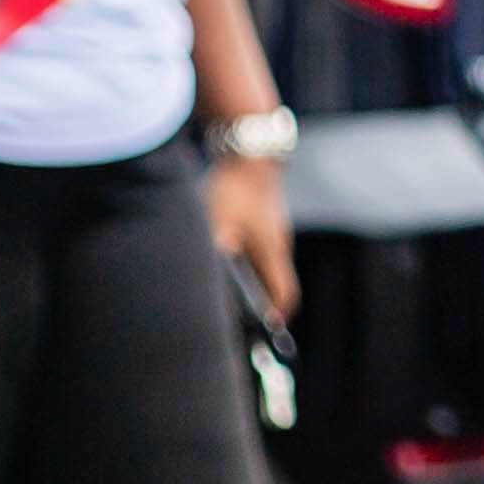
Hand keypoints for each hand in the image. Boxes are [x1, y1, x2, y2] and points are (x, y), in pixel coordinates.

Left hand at [207, 153, 295, 323]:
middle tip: (243, 318)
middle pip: (276, 282)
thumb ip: (211, 253)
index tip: (267, 330)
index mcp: (271, 253)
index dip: (277, 315)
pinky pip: (258, 248)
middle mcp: (277, 244)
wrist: (250, 154)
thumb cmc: (235, 191)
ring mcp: (272, 230)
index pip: (283, 294)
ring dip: (254, 280)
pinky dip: (246, 261)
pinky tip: (225, 258)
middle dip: (262, 302)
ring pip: (266, 265)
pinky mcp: (263, 220)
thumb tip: (201, 281)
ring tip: (230, 292)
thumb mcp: (215, 225)